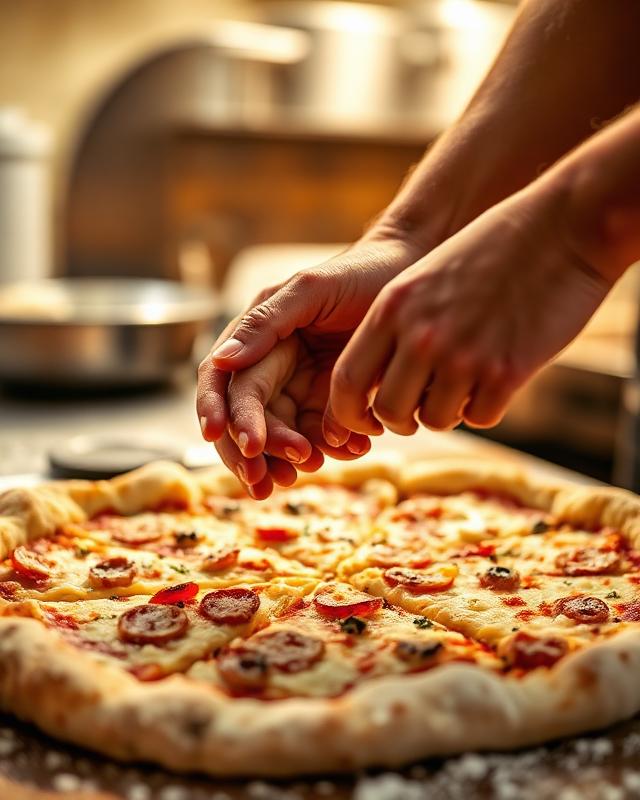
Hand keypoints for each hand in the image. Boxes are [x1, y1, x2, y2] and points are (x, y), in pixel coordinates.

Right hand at [196, 233, 421, 494]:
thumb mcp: (311, 290)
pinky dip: (334, 448)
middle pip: (248, 421)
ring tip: (315, 467)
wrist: (414, 273)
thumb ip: (266, 323)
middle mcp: (274, 368)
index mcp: (257, 341)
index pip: (229, 387)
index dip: (228, 418)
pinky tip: (356, 448)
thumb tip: (221, 360)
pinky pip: (324, 437)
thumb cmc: (361, 271)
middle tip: (271, 482)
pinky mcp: (334, 404)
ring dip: (291, 460)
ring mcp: (304, 389)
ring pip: (284, 436)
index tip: (247, 447)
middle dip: (254, 454)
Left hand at [327, 188, 612, 435]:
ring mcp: (463, 355)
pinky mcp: (507, 371)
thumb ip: (397, 326)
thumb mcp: (424, 279)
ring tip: (464, 386)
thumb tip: (379, 384)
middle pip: (389, 412)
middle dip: (402, 420)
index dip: (350, 411)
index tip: (367, 418)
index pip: (346, 380)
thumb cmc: (492, 252)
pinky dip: (485, 408)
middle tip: (420, 411)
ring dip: (447, 412)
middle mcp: (422, 335)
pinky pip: (480, 418)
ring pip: (435, 421)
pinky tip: (496, 381)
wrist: (564, 228)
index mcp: (392, 308)